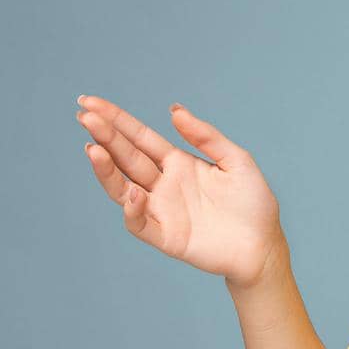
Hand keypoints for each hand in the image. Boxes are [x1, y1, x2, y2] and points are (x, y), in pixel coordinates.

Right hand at [77, 95, 286, 287]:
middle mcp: (164, 184)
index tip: (90, 102)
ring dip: (106, 169)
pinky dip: (132, 210)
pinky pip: (139, 224)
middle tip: (84, 115)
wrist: (264, 246)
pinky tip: (134, 192)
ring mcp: (162, 210)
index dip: (116, 120)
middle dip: (105, 136)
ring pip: (123, 187)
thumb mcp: (237, 161)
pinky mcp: (166, 237)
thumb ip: (207, 136)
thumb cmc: (254, 203)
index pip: (140, 137)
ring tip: (93, 148)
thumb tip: (174, 110)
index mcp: (178, 163)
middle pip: (127, 157)